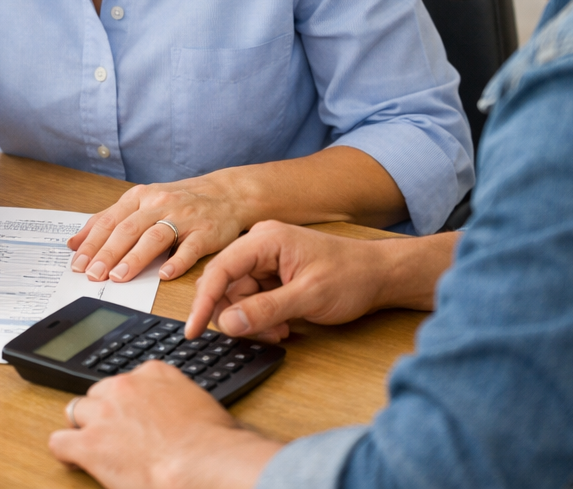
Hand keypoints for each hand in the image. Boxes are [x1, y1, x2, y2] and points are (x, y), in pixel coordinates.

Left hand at [48, 361, 280, 488]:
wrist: (202, 462)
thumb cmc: (212, 441)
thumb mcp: (201, 403)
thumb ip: (182, 398)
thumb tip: (186, 413)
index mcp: (153, 373)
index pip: (129, 380)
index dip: (129, 402)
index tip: (134, 415)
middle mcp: (125, 386)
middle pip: (99, 393)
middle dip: (104, 412)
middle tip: (115, 434)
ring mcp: (105, 413)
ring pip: (75, 411)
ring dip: (84, 427)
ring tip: (94, 445)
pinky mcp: (90, 444)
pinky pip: (60, 442)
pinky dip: (65, 451)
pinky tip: (74, 459)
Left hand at [67, 175, 243, 282]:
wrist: (227, 194)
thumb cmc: (180, 201)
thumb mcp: (142, 203)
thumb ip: (109, 220)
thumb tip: (74, 242)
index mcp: (141, 197)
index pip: (110, 220)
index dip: (92, 243)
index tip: (77, 264)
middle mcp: (160, 204)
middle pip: (129, 229)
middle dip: (108, 253)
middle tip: (93, 275)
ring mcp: (184, 217)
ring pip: (155, 236)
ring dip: (135, 258)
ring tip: (119, 277)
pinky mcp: (206, 232)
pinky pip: (190, 247)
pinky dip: (177, 262)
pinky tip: (164, 275)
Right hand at [185, 221, 398, 341]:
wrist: (379, 274)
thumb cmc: (350, 276)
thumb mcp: (308, 297)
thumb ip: (265, 310)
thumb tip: (227, 323)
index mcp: (265, 239)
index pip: (220, 269)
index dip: (204, 301)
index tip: (193, 330)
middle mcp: (260, 244)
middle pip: (226, 283)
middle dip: (237, 313)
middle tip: (264, 333)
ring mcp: (265, 258)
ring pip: (238, 294)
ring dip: (252, 318)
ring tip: (281, 329)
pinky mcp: (272, 272)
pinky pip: (252, 297)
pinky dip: (261, 315)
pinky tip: (282, 325)